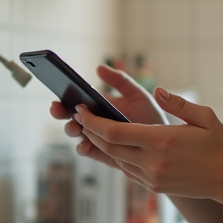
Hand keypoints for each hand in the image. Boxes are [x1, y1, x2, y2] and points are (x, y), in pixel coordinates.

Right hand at [49, 65, 164, 166]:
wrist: (164, 143)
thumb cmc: (150, 116)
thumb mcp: (137, 94)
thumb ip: (120, 81)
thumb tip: (99, 67)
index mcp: (98, 106)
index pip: (75, 102)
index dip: (62, 100)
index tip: (58, 97)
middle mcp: (94, 122)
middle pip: (70, 117)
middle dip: (60, 113)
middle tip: (58, 110)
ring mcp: (97, 138)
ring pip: (76, 134)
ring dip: (72, 130)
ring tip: (76, 127)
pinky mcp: (103, 154)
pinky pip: (88, 152)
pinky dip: (83, 148)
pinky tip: (85, 144)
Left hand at [73, 87, 222, 202]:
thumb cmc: (218, 144)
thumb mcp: (204, 116)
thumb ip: (178, 103)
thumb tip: (157, 90)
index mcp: (162, 140)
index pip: (114, 132)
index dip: (92, 122)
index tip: (80, 110)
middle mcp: (153, 162)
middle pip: (108, 146)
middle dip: (89, 131)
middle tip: (78, 116)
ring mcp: (152, 177)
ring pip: (115, 159)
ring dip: (100, 144)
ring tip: (90, 128)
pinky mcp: (153, 186)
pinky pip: (127, 170)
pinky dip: (116, 156)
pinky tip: (112, 144)